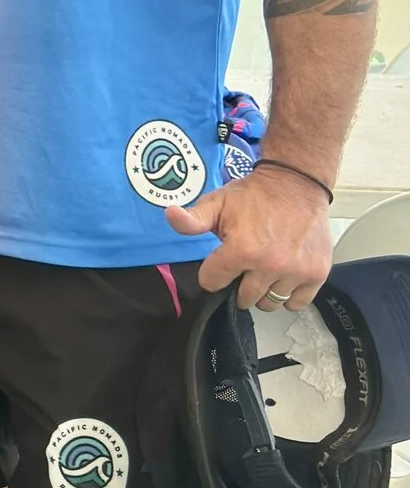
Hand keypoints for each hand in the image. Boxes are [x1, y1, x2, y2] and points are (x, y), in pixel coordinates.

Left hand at [166, 168, 333, 310]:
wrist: (297, 182)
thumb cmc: (254, 194)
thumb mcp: (217, 203)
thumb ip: (192, 219)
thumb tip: (170, 215)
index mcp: (241, 251)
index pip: (212, 283)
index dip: (213, 271)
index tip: (222, 259)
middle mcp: (269, 266)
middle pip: (243, 299)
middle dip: (239, 284)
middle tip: (246, 263)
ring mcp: (296, 272)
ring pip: (269, 304)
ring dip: (264, 291)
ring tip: (265, 269)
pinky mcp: (316, 274)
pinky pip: (296, 303)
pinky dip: (289, 295)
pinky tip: (283, 277)